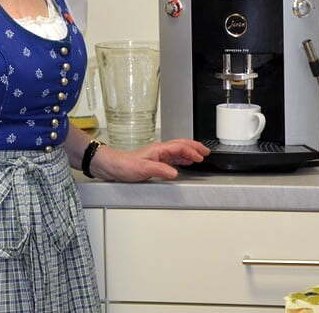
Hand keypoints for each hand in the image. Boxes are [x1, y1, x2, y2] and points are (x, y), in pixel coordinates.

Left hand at [91, 139, 209, 181]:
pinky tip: (183, 164)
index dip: (191, 151)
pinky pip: (172, 158)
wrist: (112, 166)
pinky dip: (181, 159)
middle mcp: (159, 151)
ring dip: (189, 152)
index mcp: (159, 149)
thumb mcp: (143, 169)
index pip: (180, 147)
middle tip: (206, 151)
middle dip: (194, 147)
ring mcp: (157, 156)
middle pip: (181, 145)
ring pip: (177, 151)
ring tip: (199, 156)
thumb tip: (175, 173)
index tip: (201, 157)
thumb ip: (160, 170)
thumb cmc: (124, 165)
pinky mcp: (154, 162)